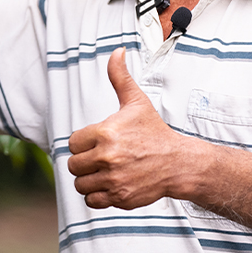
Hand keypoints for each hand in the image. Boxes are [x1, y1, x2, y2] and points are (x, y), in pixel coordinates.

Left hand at [67, 47, 182, 209]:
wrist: (178, 162)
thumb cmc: (154, 132)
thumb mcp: (136, 102)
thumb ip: (120, 77)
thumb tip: (117, 52)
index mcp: (106, 132)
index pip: (73, 142)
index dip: (84, 142)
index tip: (98, 142)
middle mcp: (108, 156)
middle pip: (74, 165)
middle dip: (85, 162)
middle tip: (102, 157)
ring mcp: (113, 179)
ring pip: (81, 184)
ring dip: (89, 179)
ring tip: (105, 170)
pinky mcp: (119, 197)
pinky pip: (92, 200)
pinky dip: (98, 195)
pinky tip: (111, 183)